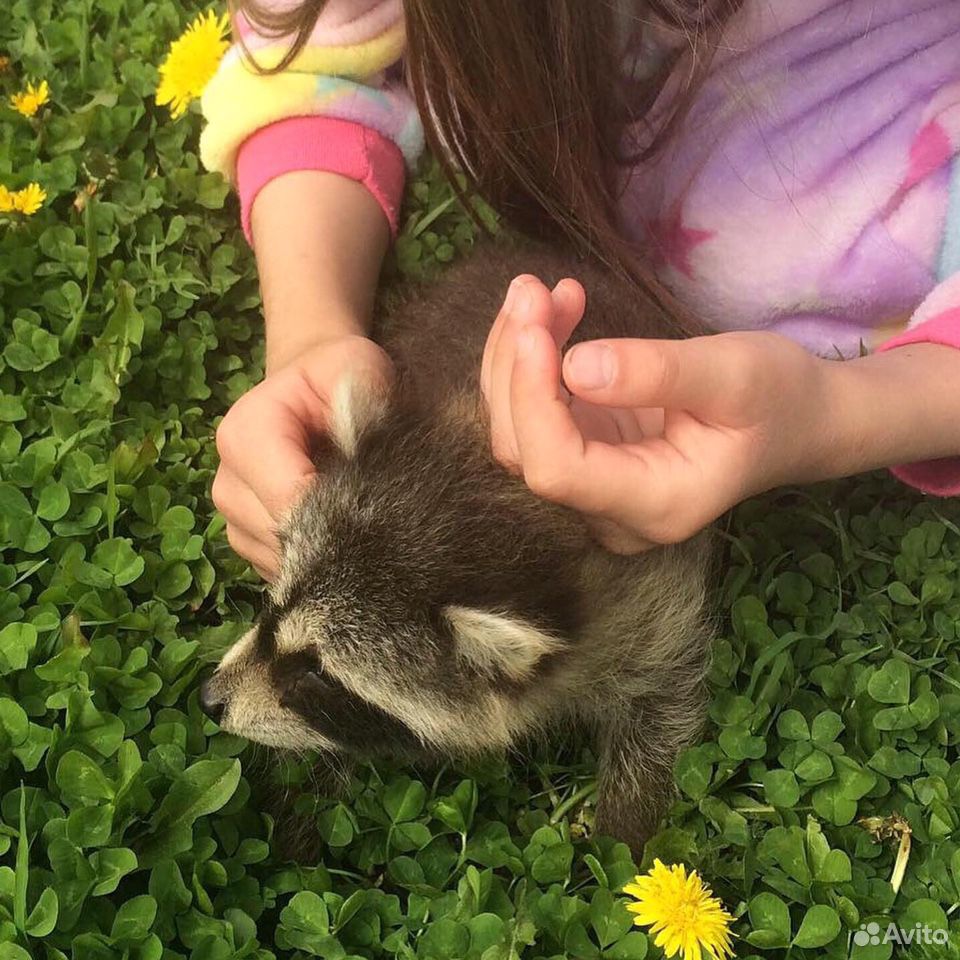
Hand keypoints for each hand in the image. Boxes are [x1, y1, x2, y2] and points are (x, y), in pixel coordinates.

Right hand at [212, 335, 393, 578]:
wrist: (311, 390)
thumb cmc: (336, 377)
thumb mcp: (356, 367)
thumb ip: (364, 398)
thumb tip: (365, 443)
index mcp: (245, 434)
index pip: (290, 499)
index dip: (340, 514)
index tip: (381, 509)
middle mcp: (227, 481)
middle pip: (283, 537)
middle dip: (336, 537)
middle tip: (380, 518)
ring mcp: (231, 518)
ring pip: (282, 562)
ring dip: (327, 553)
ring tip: (360, 522)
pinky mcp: (246, 543)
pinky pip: (282, 572)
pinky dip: (316, 564)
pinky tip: (341, 538)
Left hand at [482, 275, 829, 550]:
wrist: (795, 420)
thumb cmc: (778, 397)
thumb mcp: (735, 373)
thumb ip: (658, 373)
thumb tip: (575, 366)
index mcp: (656, 503)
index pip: (558, 470)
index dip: (531, 400)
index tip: (533, 326)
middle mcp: (613, 511)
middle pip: (525, 451)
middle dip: (516, 366)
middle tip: (533, 287)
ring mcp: (594, 488)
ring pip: (518, 432)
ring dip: (516, 356)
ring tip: (541, 290)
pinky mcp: (587, 455)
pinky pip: (535, 415)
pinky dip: (531, 361)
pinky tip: (551, 311)